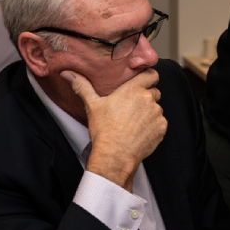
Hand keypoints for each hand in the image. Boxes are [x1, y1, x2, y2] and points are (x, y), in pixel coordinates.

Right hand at [63, 68, 166, 190]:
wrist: (115, 155)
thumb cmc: (104, 130)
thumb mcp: (92, 105)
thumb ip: (82, 86)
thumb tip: (68, 74)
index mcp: (133, 90)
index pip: (151, 74)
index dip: (148, 77)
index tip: (143, 82)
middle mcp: (148, 99)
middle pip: (154, 91)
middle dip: (146, 96)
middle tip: (133, 106)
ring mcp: (157, 114)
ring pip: (157, 108)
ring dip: (149, 112)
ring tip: (134, 122)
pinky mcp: (162, 128)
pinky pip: (160, 122)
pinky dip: (153, 126)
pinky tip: (140, 132)